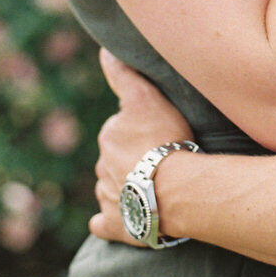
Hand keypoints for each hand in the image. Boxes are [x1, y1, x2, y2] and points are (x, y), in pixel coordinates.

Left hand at [89, 50, 192, 243]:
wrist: (173, 189)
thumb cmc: (164, 139)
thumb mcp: (145, 97)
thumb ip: (122, 74)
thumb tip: (103, 51)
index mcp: (109, 137)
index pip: (120, 130)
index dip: (138, 131)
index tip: (157, 135)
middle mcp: (102, 167)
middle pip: (117, 160)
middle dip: (132, 160)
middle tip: (162, 161)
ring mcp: (107, 198)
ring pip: (114, 189)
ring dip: (128, 188)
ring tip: (157, 189)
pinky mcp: (114, 225)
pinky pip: (106, 223)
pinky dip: (112, 221)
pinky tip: (125, 220)